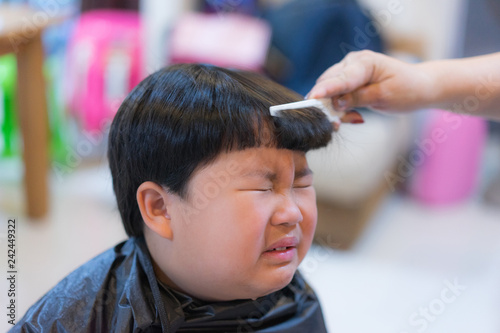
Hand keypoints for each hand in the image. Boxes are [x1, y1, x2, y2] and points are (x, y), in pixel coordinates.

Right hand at [308, 50, 432, 112]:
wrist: (419, 86)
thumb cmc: (407, 89)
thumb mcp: (384, 97)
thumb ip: (358, 98)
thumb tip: (335, 103)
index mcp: (365, 62)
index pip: (341, 79)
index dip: (325, 90)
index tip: (311, 98)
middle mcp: (353, 62)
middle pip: (328, 83)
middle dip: (325, 103)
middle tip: (335, 124)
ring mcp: (348, 69)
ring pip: (329, 89)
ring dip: (332, 107)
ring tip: (349, 119)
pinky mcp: (348, 80)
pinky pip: (335, 94)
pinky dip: (339, 107)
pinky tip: (351, 116)